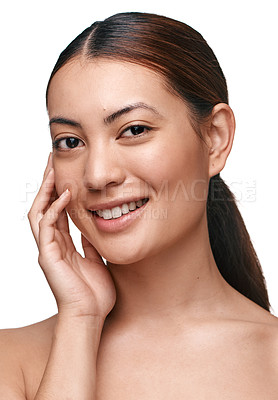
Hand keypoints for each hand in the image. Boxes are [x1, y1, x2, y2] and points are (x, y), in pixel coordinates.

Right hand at [28, 154, 115, 318]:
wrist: (90, 316)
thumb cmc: (94, 293)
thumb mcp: (95, 259)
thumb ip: (89, 242)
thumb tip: (93, 226)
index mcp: (63, 244)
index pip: (56, 211)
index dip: (58, 191)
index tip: (65, 172)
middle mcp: (52, 244)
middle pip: (44, 206)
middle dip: (47, 184)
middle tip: (52, 162)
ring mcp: (48, 250)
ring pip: (39, 212)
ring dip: (46, 190)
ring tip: (53, 170)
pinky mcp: (48, 256)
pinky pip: (47, 226)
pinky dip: (54, 209)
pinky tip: (64, 195)